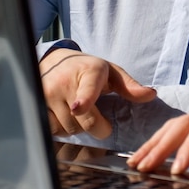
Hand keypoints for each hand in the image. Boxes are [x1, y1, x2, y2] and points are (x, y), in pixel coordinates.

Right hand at [39, 49, 155, 137]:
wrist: (55, 59)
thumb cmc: (88, 68)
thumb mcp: (111, 73)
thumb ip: (130, 86)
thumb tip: (151, 95)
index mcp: (89, 73)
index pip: (86, 90)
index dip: (83, 100)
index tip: (78, 107)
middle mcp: (65, 83)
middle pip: (83, 123)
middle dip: (96, 126)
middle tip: (99, 118)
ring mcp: (48, 94)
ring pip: (68, 129)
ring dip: (77, 127)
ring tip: (78, 110)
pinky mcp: (37, 103)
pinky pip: (53, 129)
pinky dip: (61, 127)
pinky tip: (63, 113)